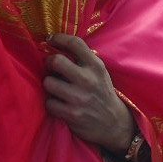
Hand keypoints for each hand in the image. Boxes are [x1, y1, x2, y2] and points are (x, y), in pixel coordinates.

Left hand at [43, 33, 135, 153]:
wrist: (114, 123)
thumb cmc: (102, 93)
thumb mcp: (99, 72)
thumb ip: (83, 59)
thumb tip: (56, 46)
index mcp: (95, 66)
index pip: (75, 43)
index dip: (59, 38)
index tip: (50, 39)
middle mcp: (88, 79)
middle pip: (56, 61)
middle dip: (49, 63)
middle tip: (51, 67)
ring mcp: (79, 98)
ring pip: (48, 83)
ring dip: (50, 85)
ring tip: (57, 88)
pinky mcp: (72, 114)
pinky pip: (49, 103)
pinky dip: (52, 103)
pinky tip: (60, 104)